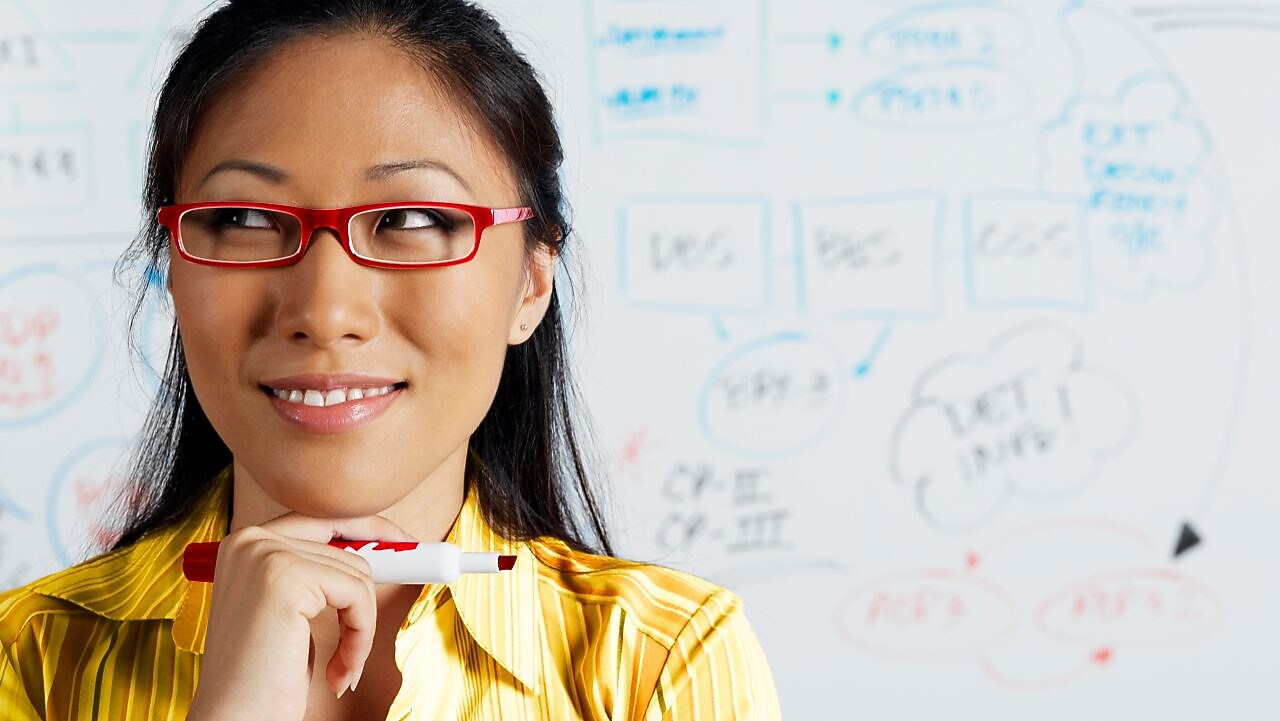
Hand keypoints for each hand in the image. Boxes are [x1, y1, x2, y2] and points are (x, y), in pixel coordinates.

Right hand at [185, 512, 415, 720]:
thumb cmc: (264, 679)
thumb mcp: (290, 613)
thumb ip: (317, 575)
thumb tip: (379, 547)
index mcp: (245, 544)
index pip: (321, 518)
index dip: (368, 528)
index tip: (404, 543)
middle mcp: (249, 540)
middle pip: (345, 541)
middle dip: (375, 580)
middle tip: (401, 593)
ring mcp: (264, 554)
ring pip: (357, 571)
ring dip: (361, 625)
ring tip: (342, 665)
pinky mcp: (284, 577)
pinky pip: (357, 594)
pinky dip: (361, 635)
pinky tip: (340, 669)